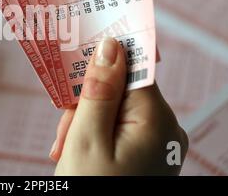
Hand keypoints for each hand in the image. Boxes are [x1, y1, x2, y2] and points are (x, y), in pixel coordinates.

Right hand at [50, 37, 187, 174]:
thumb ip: (100, 89)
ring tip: (65, 149)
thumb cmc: (91, 190)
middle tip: (64, 129)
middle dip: (86, 104)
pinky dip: (94, 135)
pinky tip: (76, 152)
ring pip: (114, 110)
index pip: (131, 69)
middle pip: (119, 91)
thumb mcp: (87, 138)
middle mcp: (164, 129)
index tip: (75, 60)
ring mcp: (156, 144)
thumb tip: (111, 46)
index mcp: (158, 121)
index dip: (102, 63)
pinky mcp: (145, 154)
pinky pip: (118, 129)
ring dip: (85, 122)